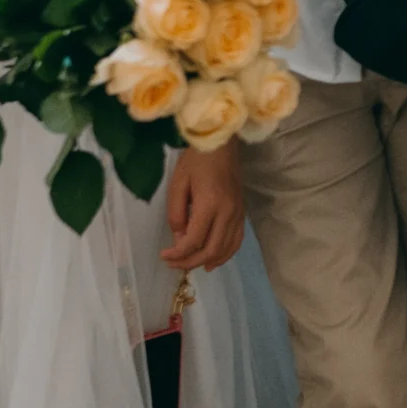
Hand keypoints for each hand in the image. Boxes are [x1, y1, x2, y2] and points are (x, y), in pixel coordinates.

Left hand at [162, 143, 246, 272]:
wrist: (222, 142)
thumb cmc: (196, 160)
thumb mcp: (177, 183)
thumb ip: (176, 213)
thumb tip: (180, 238)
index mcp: (210, 204)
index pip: (194, 240)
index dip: (178, 254)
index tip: (164, 256)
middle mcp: (228, 212)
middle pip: (211, 250)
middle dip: (190, 262)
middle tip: (174, 264)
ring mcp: (238, 213)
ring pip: (225, 249)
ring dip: (207, 261)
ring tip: (190, 265)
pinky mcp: (242, 212)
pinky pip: (236, 241)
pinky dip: (225, 254)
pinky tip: (214, 260)